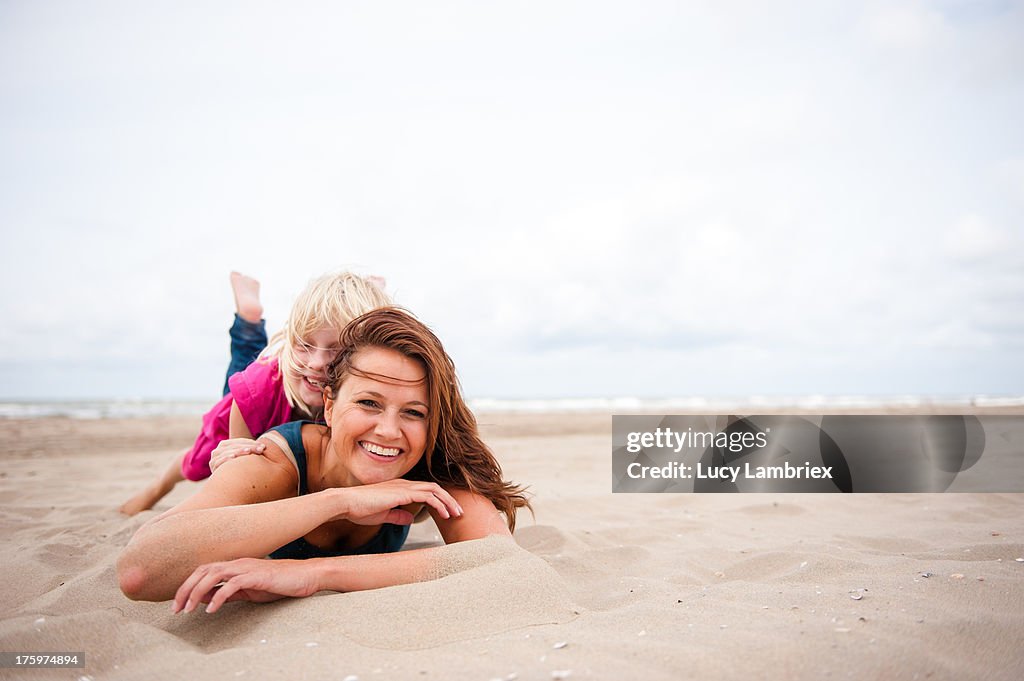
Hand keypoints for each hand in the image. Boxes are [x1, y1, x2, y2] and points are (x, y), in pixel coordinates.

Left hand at [172, 558, 318, 613]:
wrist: (305, 576)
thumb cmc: (279, 583)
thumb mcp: (248, 591)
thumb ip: (228, 593)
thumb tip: (206, 598)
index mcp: (235, 565)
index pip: (204, 571)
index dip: (188, 586)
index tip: (178, 604)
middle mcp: (238, 563)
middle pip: (203, 570)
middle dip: (186, 589)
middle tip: (176, 609)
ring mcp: (247, 568)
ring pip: (213, 574)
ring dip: (197, 592)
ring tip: (188, 609)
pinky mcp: (257, 576)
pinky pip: (232, 585)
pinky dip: (219, 596)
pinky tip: (212, 610)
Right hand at [209, 438, 265, 471]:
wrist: (224, 485)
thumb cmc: (237, 469)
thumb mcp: (242, 458)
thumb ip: (249, 450)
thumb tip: (265, 447)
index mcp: (225, 444)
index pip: (240, 441)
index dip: (252, 442)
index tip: (264, 446)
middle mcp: (218, 450)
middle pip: (235, 446)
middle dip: (249, 447)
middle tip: (261, 450)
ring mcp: (214, 458)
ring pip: (228, 451)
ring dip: (239, 451)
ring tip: (249, 451)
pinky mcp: (213, 466)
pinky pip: (219, 461)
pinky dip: (226, 458)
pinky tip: (233, 457)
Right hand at [335, 479, 462, 525]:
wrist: (345, 503)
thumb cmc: (359, 509)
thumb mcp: (383, 515)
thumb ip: (397, 515)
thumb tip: (409, 518)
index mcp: (400, 488)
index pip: (426, 491)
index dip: (440, 500)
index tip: (449, 512)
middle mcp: (404, 485)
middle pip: (434, 488)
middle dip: (449, 500)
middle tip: (459, 512)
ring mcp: (404, 487)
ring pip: (434, 490)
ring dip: (448, 502)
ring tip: (456, 514)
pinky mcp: (402, 493)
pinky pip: (427, 496)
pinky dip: (439, 504)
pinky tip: (445, 514)